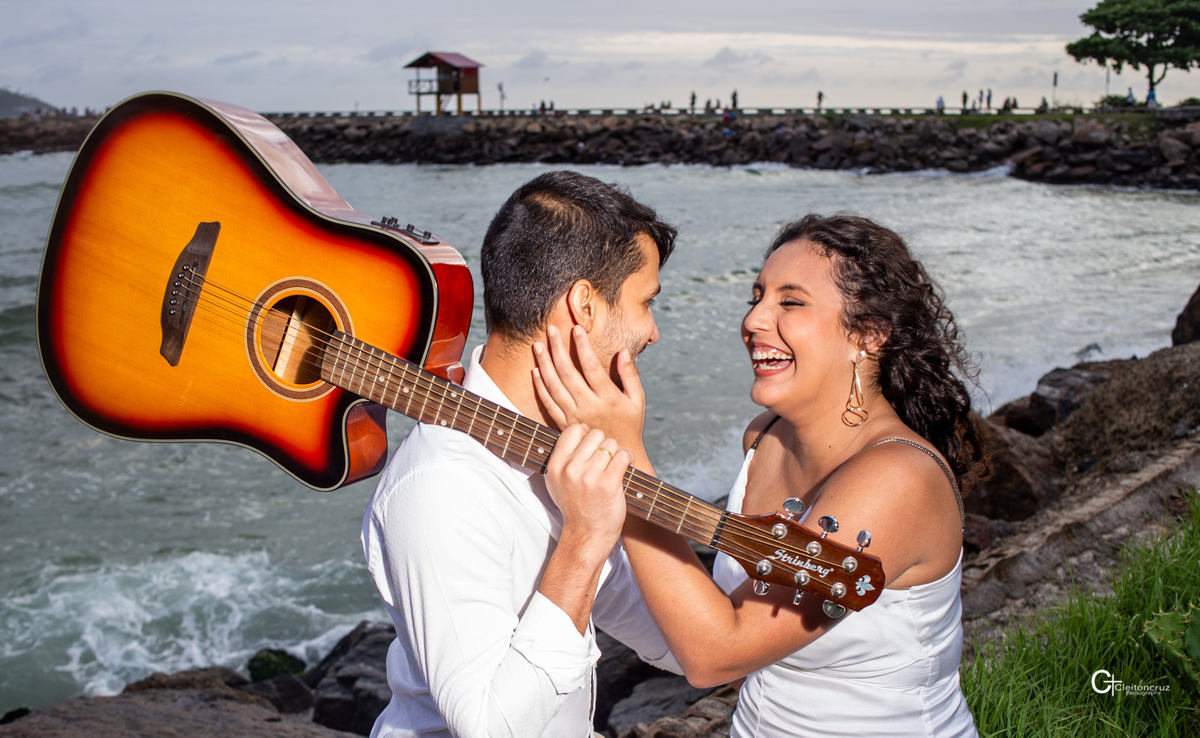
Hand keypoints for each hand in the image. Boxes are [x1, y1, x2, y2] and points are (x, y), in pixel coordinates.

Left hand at [533, 324, 646, 456]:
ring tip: (538, 345)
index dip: (583, 346)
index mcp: (608, 398)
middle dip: (558, 348)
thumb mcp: (638, 400)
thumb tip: (623, 351)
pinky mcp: (564, 425)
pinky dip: (540, 387)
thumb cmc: (630, 424)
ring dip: (544, 364)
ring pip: (554, 386)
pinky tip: (535, 371)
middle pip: (568, 373)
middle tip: (551, 329)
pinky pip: (548, 404)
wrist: (617, 455)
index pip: (592, 367)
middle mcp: (589, 406)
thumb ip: (630, 375)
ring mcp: (574, 416)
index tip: (577, 329)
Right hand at [544, 424, 631, 553]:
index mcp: (556, 464)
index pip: (574, 429)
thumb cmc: (575, 508)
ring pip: (611, 444)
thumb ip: (564, 454)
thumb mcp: (557, 481)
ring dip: (617, 454)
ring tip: (614, 469)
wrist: (585, 536)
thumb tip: (581, 428)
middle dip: (604, 445)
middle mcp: (570, 468)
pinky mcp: (608, 483)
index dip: (587, 437)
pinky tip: (625, 470)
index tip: (592, 451)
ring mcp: (589, 475)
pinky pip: (624, 455)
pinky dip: (628, 460)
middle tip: (605, 462)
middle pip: (596, 434)